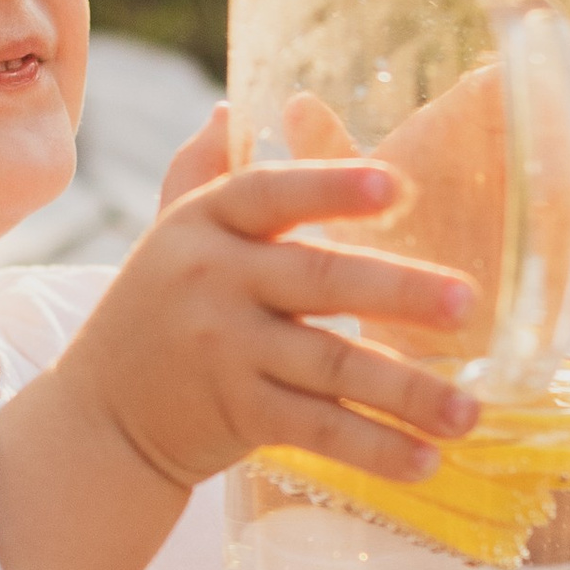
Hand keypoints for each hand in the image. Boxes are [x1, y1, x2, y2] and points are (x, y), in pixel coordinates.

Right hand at [60, 157, 480, 495]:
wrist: (98, 418)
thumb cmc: (153, 314)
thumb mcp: (167, 236)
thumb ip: (199, 174)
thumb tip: (231, 109)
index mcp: (204, 223)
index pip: (270, 193)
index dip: (331, 187)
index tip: (395, 185)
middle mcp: (214, 281)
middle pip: (320, 280)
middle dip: (398, 292)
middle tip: (467, 303)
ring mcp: (225, 351)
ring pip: (331, 366)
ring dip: (407, 391)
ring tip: (470, 410)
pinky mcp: (237, 414)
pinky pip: (317, 430)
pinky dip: (372, 448)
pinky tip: (426, 460)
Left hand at [274, 43, 569, 322]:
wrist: (389, 331)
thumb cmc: (365, 252)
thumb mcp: (343, 211)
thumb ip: (328, 158)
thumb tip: (293, 103)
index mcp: (467, 123)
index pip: (530, 70)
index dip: (566, 65)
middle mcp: (512, 153)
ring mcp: (544, 202)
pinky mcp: (562, 253)